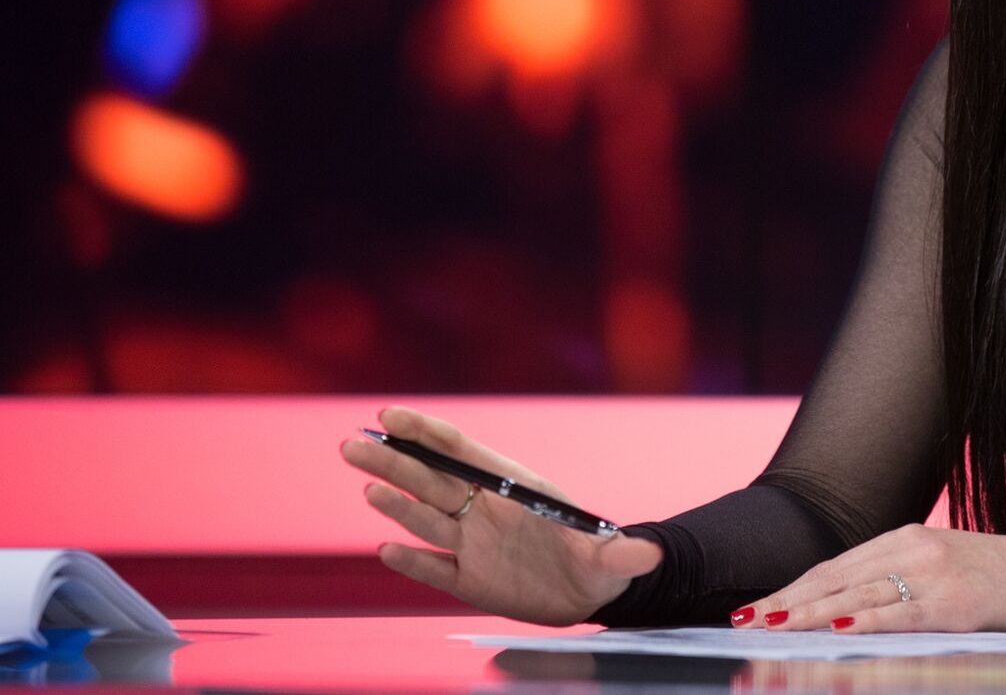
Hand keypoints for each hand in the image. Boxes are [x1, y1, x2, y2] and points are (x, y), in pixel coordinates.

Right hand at [339, 404, 662, 624]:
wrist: (592, 590)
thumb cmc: (598, 558)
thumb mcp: (614, 558)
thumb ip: (626, 554)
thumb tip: (653, 555)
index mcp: (511, 485)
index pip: (461, 450)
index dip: (425, 431)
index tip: (390, 415)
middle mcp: (485, 509)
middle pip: (430, 479)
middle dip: (393, 461)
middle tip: (351, 443)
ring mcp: (474, 544)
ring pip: (426, 517)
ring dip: (395, 504)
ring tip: (366, 486)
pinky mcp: (470, 580)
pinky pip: (434, 567)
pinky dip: (412, 560)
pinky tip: (388, 548)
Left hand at [728, 524, 1005, 632]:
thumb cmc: (1003, 581)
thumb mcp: (943, 569)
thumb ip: (898, 581)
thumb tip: (845, 611)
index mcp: (905, 539)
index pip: (833, 566)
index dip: (791, 588)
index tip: (755, 609)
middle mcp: (912, 549)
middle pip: (834, 579)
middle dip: (785, 603)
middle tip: (743, 622)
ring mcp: (933, 574)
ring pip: (855, 597)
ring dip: (807, 616)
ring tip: (770, 629)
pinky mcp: (956, 604)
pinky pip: (900, 614)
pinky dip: (865, 623)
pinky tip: (835, 630)